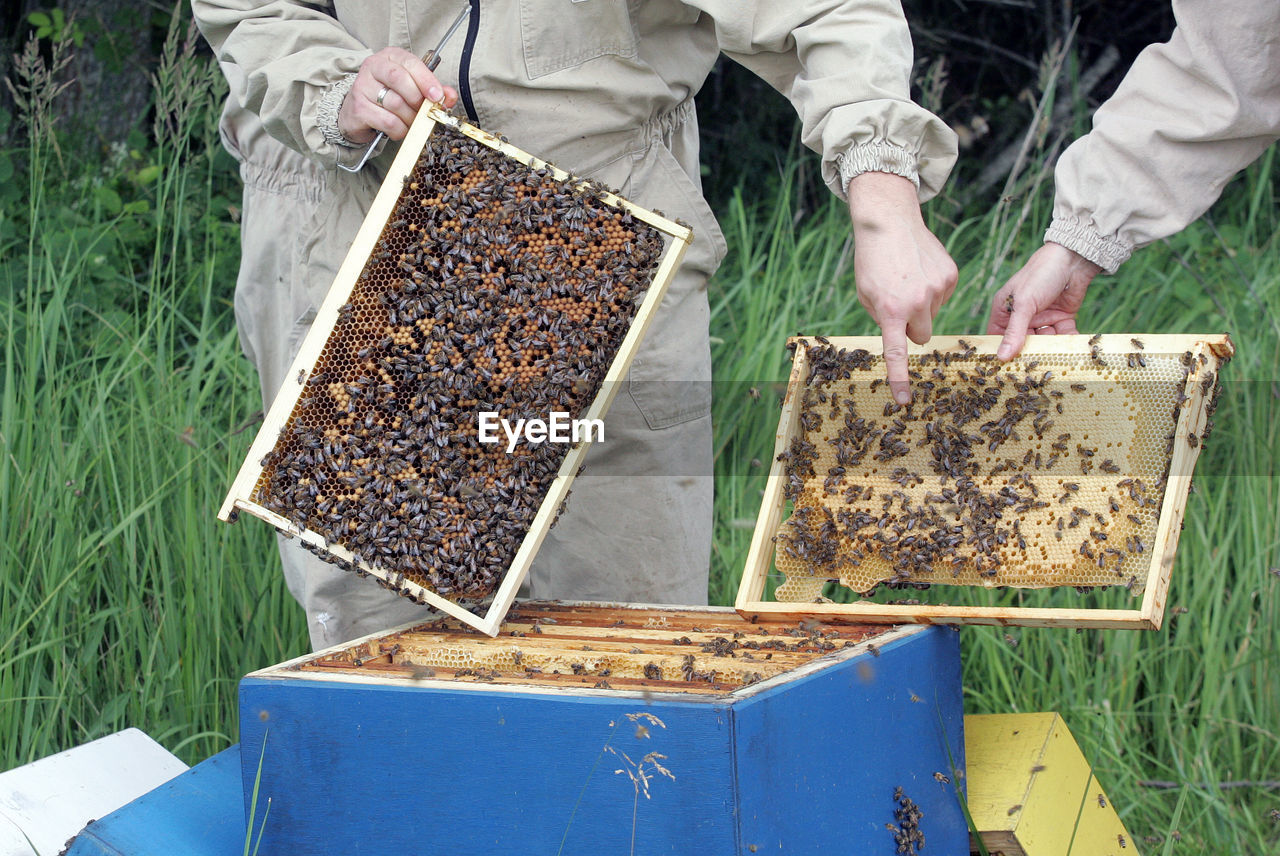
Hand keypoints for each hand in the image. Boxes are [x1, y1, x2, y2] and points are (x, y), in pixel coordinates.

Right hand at [338, 47, 458, 143]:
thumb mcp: (413, 88)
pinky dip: (399, 129)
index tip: (438, 96)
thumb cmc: (389, 97)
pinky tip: (398, 128)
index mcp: (391, 56)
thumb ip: (433, 90)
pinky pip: (388, 121)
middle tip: (423, 112)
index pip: (410, 64)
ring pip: (396, 103)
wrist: (358, 113)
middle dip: (417, 100)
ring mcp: (363, 86)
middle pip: (400, 79)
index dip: (426, 80)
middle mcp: (374, 66)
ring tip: (411, 122)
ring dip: (410, 118)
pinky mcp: (359, 108)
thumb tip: (450, 96)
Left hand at [847, 172, 957, 404]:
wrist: (889, 221)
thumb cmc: (872, 261)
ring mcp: (938, 289)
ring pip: (933, 314)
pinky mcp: (950, 276)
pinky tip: (919, 270)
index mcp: (891, 310)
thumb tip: (903, 333)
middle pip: (922, 336)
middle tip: (901, 307)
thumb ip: (882, 318)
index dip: (900, 378)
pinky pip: (942, 295)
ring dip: (922, 304)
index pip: (897, 352)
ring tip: (907, 278)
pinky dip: (932, 288)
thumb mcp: (866, 295)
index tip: (904, 400)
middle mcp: (918, 302)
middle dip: (913, 328)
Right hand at [987, 242, 1101, 360]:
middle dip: (1030, 354)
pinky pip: (1063, 335)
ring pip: (1044, 342)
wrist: (1074, 259)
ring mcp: (1042, 318)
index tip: (1005, 370)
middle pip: (1023, 343)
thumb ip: (1015, 332)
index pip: (998, 338)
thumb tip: (1002, 357)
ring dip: (1051, 348)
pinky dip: (1068, 341)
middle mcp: (1022, 317)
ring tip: (1057, 357)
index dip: (1001, 353)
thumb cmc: (1041, 274)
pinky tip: (1073, 347)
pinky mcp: (1061, 318)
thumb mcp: (1024, 304)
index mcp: (1005, 311)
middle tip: (1036, 369)